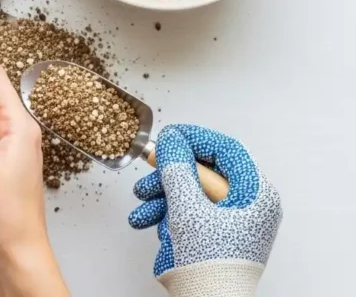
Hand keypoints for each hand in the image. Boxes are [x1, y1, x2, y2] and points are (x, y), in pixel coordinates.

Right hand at [128, 125, 282, 296]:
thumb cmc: (209, 262)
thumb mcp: (188, 208)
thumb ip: (177, 168)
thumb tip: (171, 139)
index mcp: (255, 194)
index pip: (226, 150)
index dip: (193, 138)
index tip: (167, 135)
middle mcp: (247, 205)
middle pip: (203, 173)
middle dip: (168, 176)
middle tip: (147, 176)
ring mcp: (231, 221)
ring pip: (190, 193)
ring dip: (161, 198)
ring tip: (142, 209)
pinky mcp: (214, 236)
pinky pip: (187, 213)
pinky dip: (166, 215)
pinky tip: (150, 224)